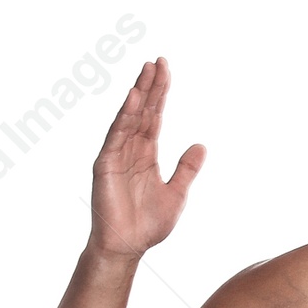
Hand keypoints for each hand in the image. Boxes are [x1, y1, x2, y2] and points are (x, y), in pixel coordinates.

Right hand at [90, 56, 205, 259]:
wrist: (128, 247)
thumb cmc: (148, 224)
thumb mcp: (177, 194)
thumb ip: (187, 169)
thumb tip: (201, 145)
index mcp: (147, 154)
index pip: (154, 116)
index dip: (160, 93)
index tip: (166, 70)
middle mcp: (131, 149)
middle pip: (142, 111)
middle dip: (150, 86)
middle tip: (158, 61)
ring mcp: (117, 154)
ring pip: (129, 117)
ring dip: (138, 94)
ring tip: (147, 71)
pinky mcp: (106, 164)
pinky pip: (116, 135)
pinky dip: (124, 117)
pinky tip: (132, 99)